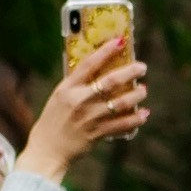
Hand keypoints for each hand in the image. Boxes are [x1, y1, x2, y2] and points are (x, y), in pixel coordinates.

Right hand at [45, 28, 148, 172]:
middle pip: (111, 82)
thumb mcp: (59, 96)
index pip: (89, 64)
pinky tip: (144, 113)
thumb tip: (100, 69)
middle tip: (142, 67)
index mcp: (67, 88)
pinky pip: (122, 124)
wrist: (47, 150)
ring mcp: (89, 118)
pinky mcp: (96, 133)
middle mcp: (79, 101)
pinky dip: (136, 118)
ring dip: (136, 95)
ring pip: (121, 103)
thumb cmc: (53, 120)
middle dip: (130, 72)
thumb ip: (77, 84)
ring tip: (143, 90)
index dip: (106, 51)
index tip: (120, 41)